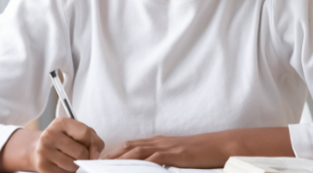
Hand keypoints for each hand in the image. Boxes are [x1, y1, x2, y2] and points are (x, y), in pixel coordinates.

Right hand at [0, 118, 104, 172]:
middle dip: (85, 157)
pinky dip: (67, 171)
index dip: (92, 143)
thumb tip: (95, 156)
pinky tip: (62, 164)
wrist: (38, 148)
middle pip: (81, 152)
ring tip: (70, 159)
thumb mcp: (78, 132)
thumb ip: (93, 140)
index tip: (90, 147)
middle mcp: (50, 135)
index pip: (85, 133)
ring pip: (74, 165)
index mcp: (61, 123)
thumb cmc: (64, 139)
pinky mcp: (43, 166)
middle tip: (79, 154)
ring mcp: (44, 151)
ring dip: (76, 166)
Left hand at [104, 133, 229, 168]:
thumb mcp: (176, 155)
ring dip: (120, 159)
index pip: (130, 145)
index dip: (115, 152)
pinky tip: (131, 170)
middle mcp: (158, 142)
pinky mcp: (174, 155)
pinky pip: (154, 159)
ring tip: (106, 167)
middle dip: (111, 155)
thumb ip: (161, 159)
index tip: (101, 160)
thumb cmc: (199, 153)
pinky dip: (141, 164)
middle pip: (129, 147)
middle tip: (96, 165)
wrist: (217, 145)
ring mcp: (166, 147)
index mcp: (158, 142)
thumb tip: (148, 167)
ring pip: (137, 151)